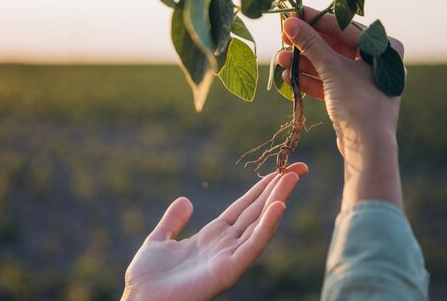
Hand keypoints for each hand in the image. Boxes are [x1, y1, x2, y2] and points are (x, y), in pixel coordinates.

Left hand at [121, 163, 307, 300]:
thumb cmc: (147, 279)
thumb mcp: (160, 240)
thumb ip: (174, 221)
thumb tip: (185, 200)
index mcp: (213, 236)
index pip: (244, 207)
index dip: (261, 188)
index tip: (279, 170)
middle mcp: (226, 245)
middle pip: (257, 211)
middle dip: (278, 189)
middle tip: (299, 168)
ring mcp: (229, 257)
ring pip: (259, 224)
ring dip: (277, 200)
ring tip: (292, 179)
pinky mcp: (228, 271)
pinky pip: (252, 246)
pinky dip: (267, 226)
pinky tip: (278, 207)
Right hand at [278, 7, 403, 208]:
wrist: (367, 146)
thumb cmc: (358, 102)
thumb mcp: (332, 69)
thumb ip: (311, 45)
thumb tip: (290, 23)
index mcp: (382, 48)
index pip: (344, 27)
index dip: (316, 21)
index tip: (294, 14)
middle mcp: (375, 62)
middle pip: (334, 46)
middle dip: (306, 45)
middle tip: (283, 38)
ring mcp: (363, 80)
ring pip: (328, 65)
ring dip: (303, 63)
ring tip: (280, 60)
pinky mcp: (351, 97)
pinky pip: (328, 82)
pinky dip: (310, 80)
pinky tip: (289, 78)